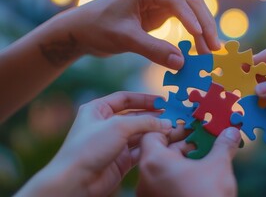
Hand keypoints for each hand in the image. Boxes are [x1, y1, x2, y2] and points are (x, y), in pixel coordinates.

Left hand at [16, 92, 171, 196]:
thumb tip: (166, 123)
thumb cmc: (89, 147)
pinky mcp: (121, 160)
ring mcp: (114, 143)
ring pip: (140, 133)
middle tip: (173, 116)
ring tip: (174, 129)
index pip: (125, 98)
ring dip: (156, 131)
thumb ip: (145, 122)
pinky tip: (165, 143)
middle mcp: (106, 125)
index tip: (163, 101)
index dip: (144, 98)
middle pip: (135, 116)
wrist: (76, 181)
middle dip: (154, 116)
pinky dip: (152, 146)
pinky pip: (140, 149)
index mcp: (98, 110)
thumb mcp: (118, 126)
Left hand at [63, 0, 219, 68]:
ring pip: (190, 13)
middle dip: (204, 25)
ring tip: (209, 52)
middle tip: (214, 48)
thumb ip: (153, 50)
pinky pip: (182, 23)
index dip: (192, 20)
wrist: (81, 30)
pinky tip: (197, 48)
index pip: (178, 1)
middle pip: (191, 4)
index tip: (202, 39)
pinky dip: (191, 35)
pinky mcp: (158, 15)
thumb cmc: (97, 28)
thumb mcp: (125, 39)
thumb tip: (181, 63)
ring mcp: (159, 3)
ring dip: (201, 31)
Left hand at [136, 127, 240, 196]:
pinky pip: (163, 183)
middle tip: (201, 140)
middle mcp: (145, 177)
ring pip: (162, 168)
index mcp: (154, 162)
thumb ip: (223, 146)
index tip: (189, 127)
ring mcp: (149, 194)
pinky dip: (178, 176)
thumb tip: (232, 131)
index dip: (171, 128)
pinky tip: (198, 175)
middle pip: (158, 150)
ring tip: (203, 157)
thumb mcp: (218, 167)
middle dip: (181, 143)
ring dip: (181, 159)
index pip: (152, 134)